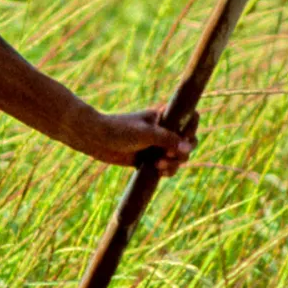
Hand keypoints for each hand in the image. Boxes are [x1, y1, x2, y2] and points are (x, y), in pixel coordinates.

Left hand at [70, 106, 194, 174]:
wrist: (95, 139)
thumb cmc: (120, 130)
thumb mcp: (147, 133)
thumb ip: (169, 139)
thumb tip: (189, 148)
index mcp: (164, 117)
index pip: (190, 119)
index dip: (191, 129)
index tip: (184, 137)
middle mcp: (163, 130)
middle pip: (188, 142)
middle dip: (182, 152)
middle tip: (170, 155)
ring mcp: (157, 145)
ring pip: (178, 157)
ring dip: (174, 164)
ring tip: (159, 165)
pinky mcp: (149, 159)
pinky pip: (166, 167)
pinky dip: (166, 171)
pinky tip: (158, 171)